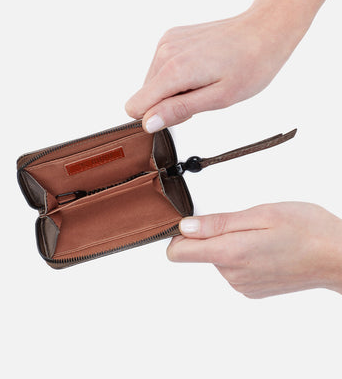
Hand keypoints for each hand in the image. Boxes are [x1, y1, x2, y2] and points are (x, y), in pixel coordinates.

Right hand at [125, 5, 305, 132]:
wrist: (264, 30)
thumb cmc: (250, 64)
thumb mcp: (218, 98)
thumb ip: (178, 110)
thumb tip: (149, 122)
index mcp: (174, 70)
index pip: (136, 106)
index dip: (155, 118)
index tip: (180, 113)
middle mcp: (165, 52)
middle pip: (146, 96)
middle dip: (168, 104)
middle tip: (199, 96)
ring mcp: (167, 42)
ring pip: (153, 83)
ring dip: (173, 90)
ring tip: (202, 82)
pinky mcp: (171, 38)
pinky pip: (161, 69)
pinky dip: (177, 75)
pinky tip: (199, 70)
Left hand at [167, 202, 341, 297]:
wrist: (339, 258)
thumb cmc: (306, 230)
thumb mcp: (260, 214)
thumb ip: (217, 224)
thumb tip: (185, 227)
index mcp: (230, 253)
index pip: (178, 253)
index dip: (179, 235)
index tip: (192, 223)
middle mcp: (232, 274)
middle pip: (200, 252)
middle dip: (214, 235)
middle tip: (245, 224)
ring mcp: (242, 285)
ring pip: (218, 258)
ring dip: (231, 244)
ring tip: (261, 236)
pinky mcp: (251, 289)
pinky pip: (233, 268)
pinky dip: (243, 256)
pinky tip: (266, 249)